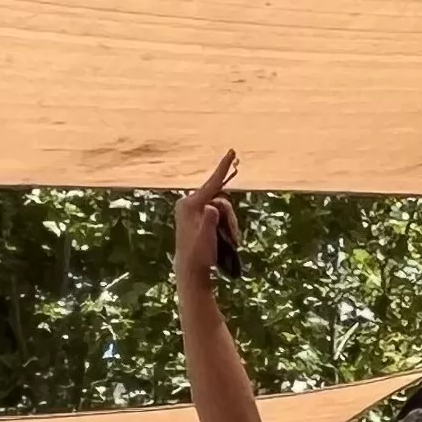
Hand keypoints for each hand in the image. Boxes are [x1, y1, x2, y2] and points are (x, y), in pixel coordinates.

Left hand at [173, 150, 237, 282]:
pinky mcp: (196, 216)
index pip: (212, 183)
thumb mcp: (207, 237)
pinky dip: (225, 225)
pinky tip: (225, 237)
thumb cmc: (199, 254)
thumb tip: (213, 206)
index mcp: (190, 204)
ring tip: (230, 240)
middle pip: (221, 199)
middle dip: (230, 216)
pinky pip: (218, 214)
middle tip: (233, 235)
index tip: (232, 152)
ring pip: (222, 208)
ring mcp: (192, 209)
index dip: (223, 167)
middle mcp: (189, 203)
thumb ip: (210, 220)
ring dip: (230, 223)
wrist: (190, 269)